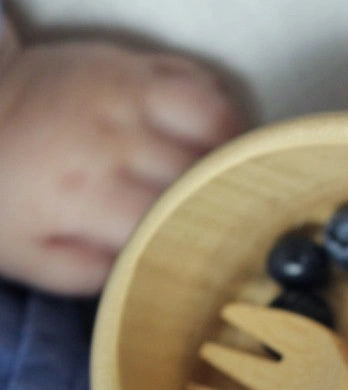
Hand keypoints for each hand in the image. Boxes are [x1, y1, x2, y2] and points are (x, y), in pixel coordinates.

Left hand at [0, 35, 243, 294]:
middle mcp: (112, 141)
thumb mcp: (35, 257)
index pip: (169, 224)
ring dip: (233, 152)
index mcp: (86, 195)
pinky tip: (218, 139)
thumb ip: (97, 274)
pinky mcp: (129, 65)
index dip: (203, 243)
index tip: (222, 257)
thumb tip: (153, 269)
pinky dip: (221, 112)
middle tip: (234, 220)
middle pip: (197, 176)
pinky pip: (199, 82)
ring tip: (233, 176)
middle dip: (220, 201)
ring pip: (213, 120)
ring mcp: (123, 94)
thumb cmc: (9, 194)